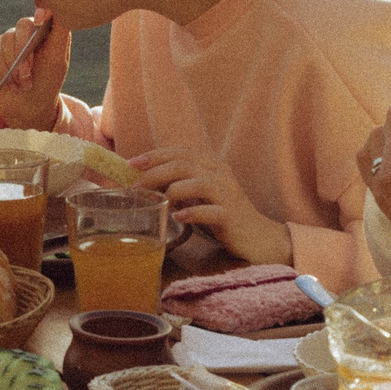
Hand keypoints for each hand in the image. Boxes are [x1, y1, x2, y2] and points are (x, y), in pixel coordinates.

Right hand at [0, 10, 69, 130]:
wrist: (28, 106)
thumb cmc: (48, 81)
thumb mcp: (58, 58)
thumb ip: (60, 32)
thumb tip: (54, 9)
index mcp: (47, 30)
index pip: (44, 13)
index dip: (41, 13)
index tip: (40, 19)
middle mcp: (28, 31)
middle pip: (23, 26)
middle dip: (25, 51)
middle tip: (29, 73)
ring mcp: (10, 39)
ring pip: (7, 40)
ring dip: (16, 67)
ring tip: (24, 84)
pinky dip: (4, 73)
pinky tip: (13, 86)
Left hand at [132, 146, 292, 265]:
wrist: (259, 237)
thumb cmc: (224, 216)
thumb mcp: (201, 195)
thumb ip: (181, 185)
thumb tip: (145, 183)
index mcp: (212, 166)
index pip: (181, 152)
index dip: (155, 155)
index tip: (131, 164)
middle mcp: (221, 175)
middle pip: (184, 164)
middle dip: (155, 172)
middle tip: (136, 186)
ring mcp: (228, 194)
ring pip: (197, 182)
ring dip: (171, 191)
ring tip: (155, 202)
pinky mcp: (232, 216)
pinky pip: (210, 210)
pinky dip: (192, 212)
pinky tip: (178, 217)